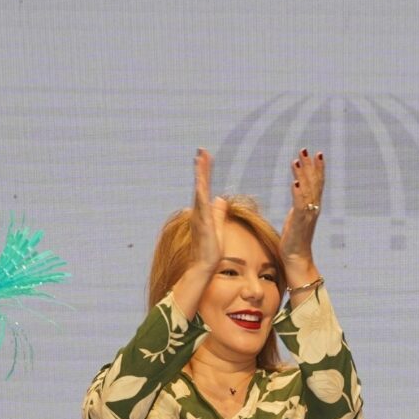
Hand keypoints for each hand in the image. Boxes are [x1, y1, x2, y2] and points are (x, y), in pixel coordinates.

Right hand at [188, 148, 225, 275]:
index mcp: (202, 213)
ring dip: (199, 174)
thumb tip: (220, 200)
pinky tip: (201, 180)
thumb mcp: (217, 228)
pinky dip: (200, 191)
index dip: (205, 173)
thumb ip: (218, 213)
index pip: (205, 188)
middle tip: (202, 150)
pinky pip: (201, 204)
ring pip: (199, 190)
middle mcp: (198, 212)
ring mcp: (199, 216)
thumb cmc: (210, 252)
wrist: (202, 268)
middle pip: (200, 185)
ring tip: (200, 157)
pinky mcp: (202, 223)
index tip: (206, 157)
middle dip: (201, 167)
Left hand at [280, 148, 325, 286]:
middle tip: (305, 149)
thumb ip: (298, 203)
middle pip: (313, 183)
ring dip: (302, 174)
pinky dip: (298, 193)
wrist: (296, 259)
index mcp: (312, 206)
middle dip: (309, 165)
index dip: (317, 168)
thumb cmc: (294, 240)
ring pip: (307, 191)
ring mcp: (307, 216)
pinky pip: (299, 205)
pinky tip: (295, 182)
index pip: (316, 183)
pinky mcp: (299, 223)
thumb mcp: (296, 216)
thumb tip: (297, 189)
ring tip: (297, 160)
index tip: (316, 153)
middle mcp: (312, 209)